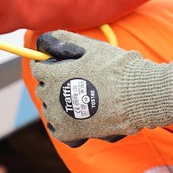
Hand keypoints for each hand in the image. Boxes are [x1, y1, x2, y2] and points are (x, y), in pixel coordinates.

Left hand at [32, 31, 172, 146]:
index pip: (37, 68)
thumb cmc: (115, 68)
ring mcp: (60, 117)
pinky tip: (77, 117)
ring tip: (79, 98)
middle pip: (43, 88)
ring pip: (50, 109)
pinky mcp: (70, 133)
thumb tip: (48, 38)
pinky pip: (58, 130)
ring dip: (59, 103)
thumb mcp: (90, 47)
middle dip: (53, 83)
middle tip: (73, 79)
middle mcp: (52, 97)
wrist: (136, 95)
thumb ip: (66, 40)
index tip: (55, 64)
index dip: (46, 64)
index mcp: (54, 74)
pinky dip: (64, 124)